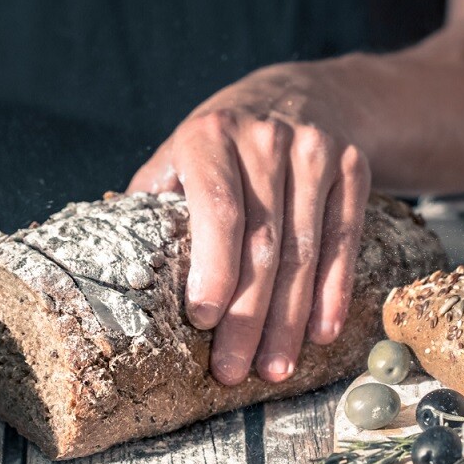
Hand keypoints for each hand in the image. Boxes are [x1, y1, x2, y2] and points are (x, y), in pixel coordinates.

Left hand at [129, 61, 370, 385]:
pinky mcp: (353, 167)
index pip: (217, 209)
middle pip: (262, 242)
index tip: (204, 321)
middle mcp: (266, 138)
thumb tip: (110, 271)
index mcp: (210, 136)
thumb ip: (153, 201)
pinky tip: (321, 333)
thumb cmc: (222, 142)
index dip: (213, 268)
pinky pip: (344, 239)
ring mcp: (315, 150)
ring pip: (305, 250)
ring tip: (275, 369)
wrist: (299, 92)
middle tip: (235, 371)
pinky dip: (333, 292)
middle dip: (248, 316)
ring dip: (290, 319)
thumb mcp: (181, 152)